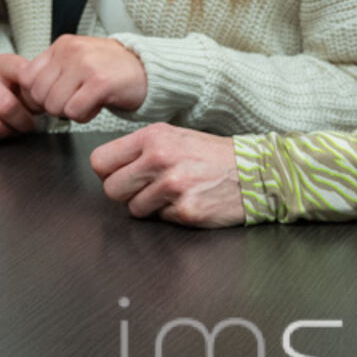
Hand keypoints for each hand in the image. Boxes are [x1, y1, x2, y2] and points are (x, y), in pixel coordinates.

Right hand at [0, 53, 38, 143]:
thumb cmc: (12, 94)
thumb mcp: (28, 86)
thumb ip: (38, 88)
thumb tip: (49, 99)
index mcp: (3, 64)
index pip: (24, 73)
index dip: (35, 97)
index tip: (37, 105)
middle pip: (6, 106)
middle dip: (20, 123)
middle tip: (24, 125)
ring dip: (3, 133)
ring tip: (7, 127)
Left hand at [19, 34, 147, 121]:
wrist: (146, 69)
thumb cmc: (108, 69)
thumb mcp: (76, 59)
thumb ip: (52, 70)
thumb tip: (26, 91)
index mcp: (61, 46)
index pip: (26, 78)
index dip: (36, 95)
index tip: (53, 98)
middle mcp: (70, 52)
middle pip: (39, 95)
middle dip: (54, 106)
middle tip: (74, 101)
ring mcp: (85, 66)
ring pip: (55, 106)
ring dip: (70, 112)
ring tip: (87, 101)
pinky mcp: (100, 83)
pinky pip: (74, 112)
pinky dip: (84, 116)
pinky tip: (96, 106)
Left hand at [89, 124, 243, 226]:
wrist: (256, 171)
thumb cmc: (211, 155)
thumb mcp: (173, 137)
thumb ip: (139, 149)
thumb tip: (107, 169)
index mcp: (153, 137)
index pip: (100, 161)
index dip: (108, 173)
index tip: (120, 175)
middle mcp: (160, 158)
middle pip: (111, 189)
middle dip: (126, 193)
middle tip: (147, 188)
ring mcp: (174, 186)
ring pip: (134, 208)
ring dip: (150, 206)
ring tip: (173, 193)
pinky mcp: (187, 210)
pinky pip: (161, 219)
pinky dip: (172, 215)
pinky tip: (189, 201)